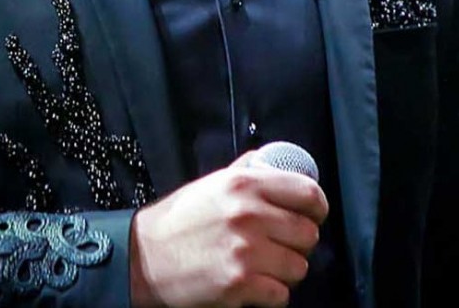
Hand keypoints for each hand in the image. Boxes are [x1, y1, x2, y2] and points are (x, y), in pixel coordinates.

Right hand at [128, 150, 329, 307]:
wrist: (141, 259)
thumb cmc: (177, 222)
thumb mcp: (211, 184)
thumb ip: (247, 172)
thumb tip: (277, 163)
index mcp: (244, 184)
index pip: (308, 193)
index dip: (317, 208)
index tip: (313, 216)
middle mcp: (249, 214)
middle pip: (308, 234)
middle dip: (298, 244)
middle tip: (280, 246)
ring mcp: (245, 252)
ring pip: (298, 267)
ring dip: (284, 272)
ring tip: (262, 267)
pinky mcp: (240, 285)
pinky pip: (281, 295)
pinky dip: (270, 295)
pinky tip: (252, 285)